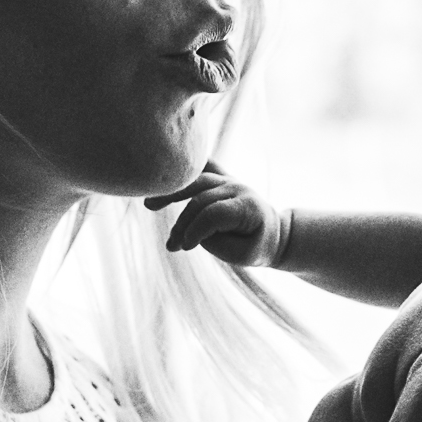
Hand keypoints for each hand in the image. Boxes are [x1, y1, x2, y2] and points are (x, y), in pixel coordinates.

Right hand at [147, 170, 289, 267]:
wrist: (272, 233)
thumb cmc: (255, 246)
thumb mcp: (242, 255)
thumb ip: (217, 242)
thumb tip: (190, 228)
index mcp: (247, 206)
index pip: (215, 213)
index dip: (196, 230)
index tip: (186, 247)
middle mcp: (237, 188)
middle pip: (201, 198)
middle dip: (183, 223)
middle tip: (172, 245)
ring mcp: (229, 180)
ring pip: (196, 181)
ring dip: (172, 194)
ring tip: (149, 205)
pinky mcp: (221, 178)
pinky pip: (202, 166)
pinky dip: (185, 166)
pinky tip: (165, 166)